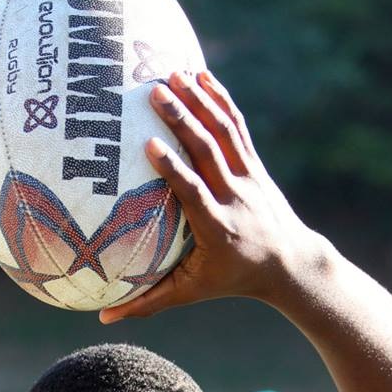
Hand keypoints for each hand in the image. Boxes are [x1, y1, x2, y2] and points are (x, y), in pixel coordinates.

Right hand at [100, 70, 320, 322]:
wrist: (288, 262)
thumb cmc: (230, 279)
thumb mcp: (190, 292)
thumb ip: (147, 302)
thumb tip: (102, 318)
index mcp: (216, 226)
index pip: (194, 192)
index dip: (174, 168)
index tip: (151, 145)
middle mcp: (234, 196)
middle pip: (208, 152)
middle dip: (183, 119)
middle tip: (154, 91)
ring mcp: (247, 176)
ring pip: (223, 132)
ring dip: (199, 100)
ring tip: (173, 72)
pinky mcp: (254, 164)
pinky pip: (237, 127)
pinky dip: (221, 100)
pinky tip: (203, 75)